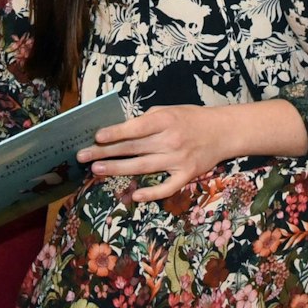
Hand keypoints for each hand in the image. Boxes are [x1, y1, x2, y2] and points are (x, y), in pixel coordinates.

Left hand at [80, 105, 229, 201]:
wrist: (224, 131)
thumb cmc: (192, 118)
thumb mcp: (169, 110)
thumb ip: (146, 120)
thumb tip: (120, 130)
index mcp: (165, 120)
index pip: (136, 127)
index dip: (116, 132)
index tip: (96, 136)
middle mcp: (170, 140)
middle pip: (133, 148)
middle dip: (106, 152)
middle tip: (83, 156)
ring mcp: (178, 159)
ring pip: (143, 167)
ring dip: (118, 168)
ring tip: (97, 169)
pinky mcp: (187, 174)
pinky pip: (167, 187)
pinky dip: (152, 193)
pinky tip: (136, 196)